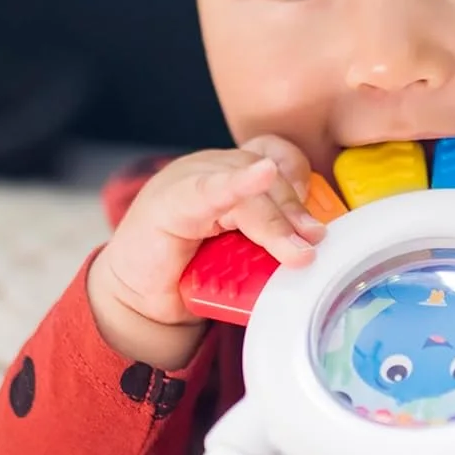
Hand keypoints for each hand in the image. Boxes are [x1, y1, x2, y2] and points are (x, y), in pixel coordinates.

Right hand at [87, 136, 325, 364]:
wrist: (138, 300)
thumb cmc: (191, 274)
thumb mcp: (243, 254)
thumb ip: (273, 243)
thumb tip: (317, 249)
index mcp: (231, 173)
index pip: (274, 154)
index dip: (299, 175)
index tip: (315, 212)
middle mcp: (211, 168)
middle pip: (266, 173)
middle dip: (293, 210)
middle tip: (312, 244)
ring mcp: (188, 181)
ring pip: (244, 188)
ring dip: (275, 221)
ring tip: (295, 252)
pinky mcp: (168, 204)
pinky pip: (209, 189)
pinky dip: (236, 184)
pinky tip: (260, 175)